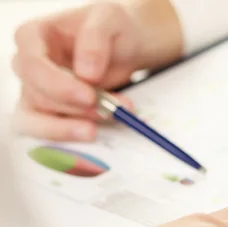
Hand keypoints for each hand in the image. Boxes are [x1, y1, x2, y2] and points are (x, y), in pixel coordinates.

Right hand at [12, 0, 182, 141]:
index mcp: (34, 36)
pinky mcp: (52, 113)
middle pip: (37, 95)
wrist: (128, 46)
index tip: (89, 96)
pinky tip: (96, 132)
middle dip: (75, 109)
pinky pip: (50, 133)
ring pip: (38, 120)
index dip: (57, 85)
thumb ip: (95, 40)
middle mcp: (29, 65)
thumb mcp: (110, 19)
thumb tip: (86, 74)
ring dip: (73, 126)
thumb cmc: (113, 28)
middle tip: (109, 111)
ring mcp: (37, 92)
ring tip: (107, 122)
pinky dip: (72, 136)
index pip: (32, 64)